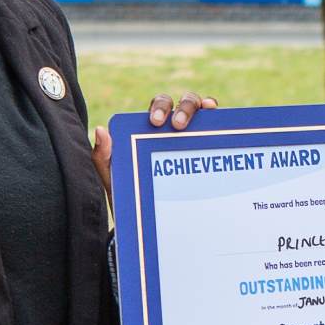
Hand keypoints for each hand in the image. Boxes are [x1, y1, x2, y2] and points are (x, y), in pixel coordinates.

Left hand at [92, 92, 220, 205]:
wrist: (153, 222)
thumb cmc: (132, 195)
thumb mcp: (115, 179)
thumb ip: (104, 157)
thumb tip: (101, 130)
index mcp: (153, 128)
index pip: (160, 107)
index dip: (161, 107)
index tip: (156, 122)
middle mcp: (177, 126)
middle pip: (185, 102)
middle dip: (184, 108)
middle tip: (178, 125)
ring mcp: (197, 135)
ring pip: (204, 110)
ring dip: (203, 107)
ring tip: (204, 116)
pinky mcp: (213, 148)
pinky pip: (221, 130)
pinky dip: (223, 120)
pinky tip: (222, 122)